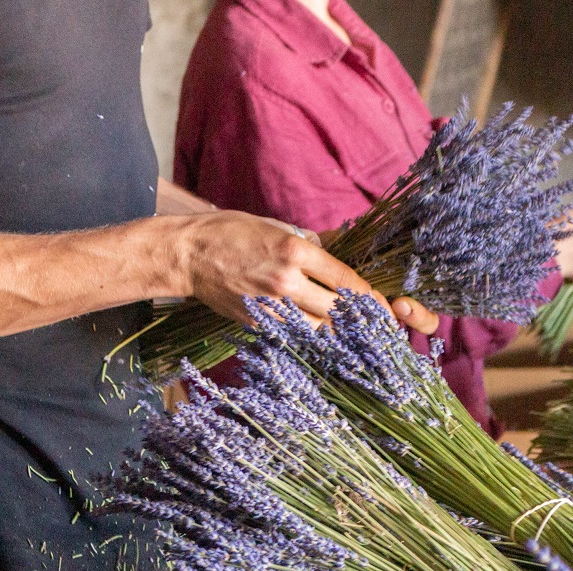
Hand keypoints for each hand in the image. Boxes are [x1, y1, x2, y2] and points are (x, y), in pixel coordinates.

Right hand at [177, 211, 436, 332]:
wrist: (188, 254)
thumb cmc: (231, 233)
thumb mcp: (275, 227)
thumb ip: (308, 246)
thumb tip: (334, 260)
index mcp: (295, 250)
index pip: (345, 279)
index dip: (369, 296)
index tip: (384, 305)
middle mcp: (286, 280)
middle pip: (338, 309)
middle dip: (363, 320)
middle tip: (380, 327)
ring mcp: (271, 305)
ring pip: (319, 329)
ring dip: (341, 334)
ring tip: (360, 338)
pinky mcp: (259, 321)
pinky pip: (296, 335)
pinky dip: (314, 339)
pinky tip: (328, 342)